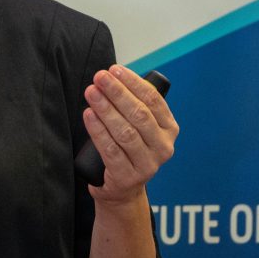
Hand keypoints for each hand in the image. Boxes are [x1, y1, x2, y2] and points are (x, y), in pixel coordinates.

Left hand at [82, 64, 178, 203]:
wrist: (122, 187)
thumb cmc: (128, 147)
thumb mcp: (140, 126)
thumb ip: (134, 104)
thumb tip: (112, 75)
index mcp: (169, 129)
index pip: (153, 100)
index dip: (133, 82)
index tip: (114, 69)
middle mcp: (163, 147)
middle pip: (139, 114)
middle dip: (117, 92)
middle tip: (99, 77)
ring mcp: (147, 164)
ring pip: (125, 131)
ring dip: (106, 108)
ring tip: (91, 93)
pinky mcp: (127, 177)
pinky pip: (111, 150)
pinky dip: (98, 130)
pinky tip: (89, 115)